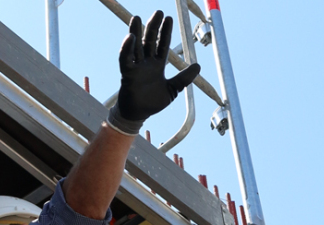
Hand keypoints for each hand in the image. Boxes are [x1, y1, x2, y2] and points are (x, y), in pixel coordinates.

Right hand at [107, 11, 200, 135]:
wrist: (139, 114)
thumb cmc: (153, 102)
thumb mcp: (173, 89)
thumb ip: (184, 78)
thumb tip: (198, 66)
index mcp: (157, 65)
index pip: (162, 44)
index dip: (165, 32)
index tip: (168, 18)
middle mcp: (146, 62)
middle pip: (150, 40)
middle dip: (154, 26)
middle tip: (158, 12)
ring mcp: (136, 66)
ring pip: (136, 45)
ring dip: (136, 31)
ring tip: (137, 17)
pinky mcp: (127, 73)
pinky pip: (125, 58)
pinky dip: (127, 48)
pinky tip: (130, 37)